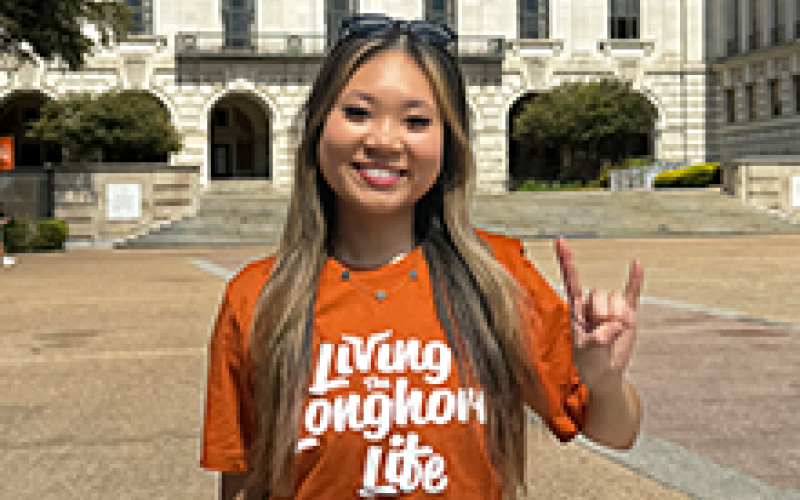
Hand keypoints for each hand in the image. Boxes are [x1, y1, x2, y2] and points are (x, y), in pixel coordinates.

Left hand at [554, 237, 643, 396]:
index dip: (566, 260)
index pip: (571, 280)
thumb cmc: (588, 361)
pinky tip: (636, 263)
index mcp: (575, 308)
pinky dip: (635, 279)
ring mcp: (611, 306)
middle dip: (603, 317)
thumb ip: (598, 339)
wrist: (605, 373)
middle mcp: (592, 302)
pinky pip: (632, 292)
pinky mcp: (628, 312)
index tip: (559, 239)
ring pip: (616, 300)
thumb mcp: (586, 352)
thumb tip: (616, 326)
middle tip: (600, 336)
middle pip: (600, 295)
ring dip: (617, 318)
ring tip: (612, 334)